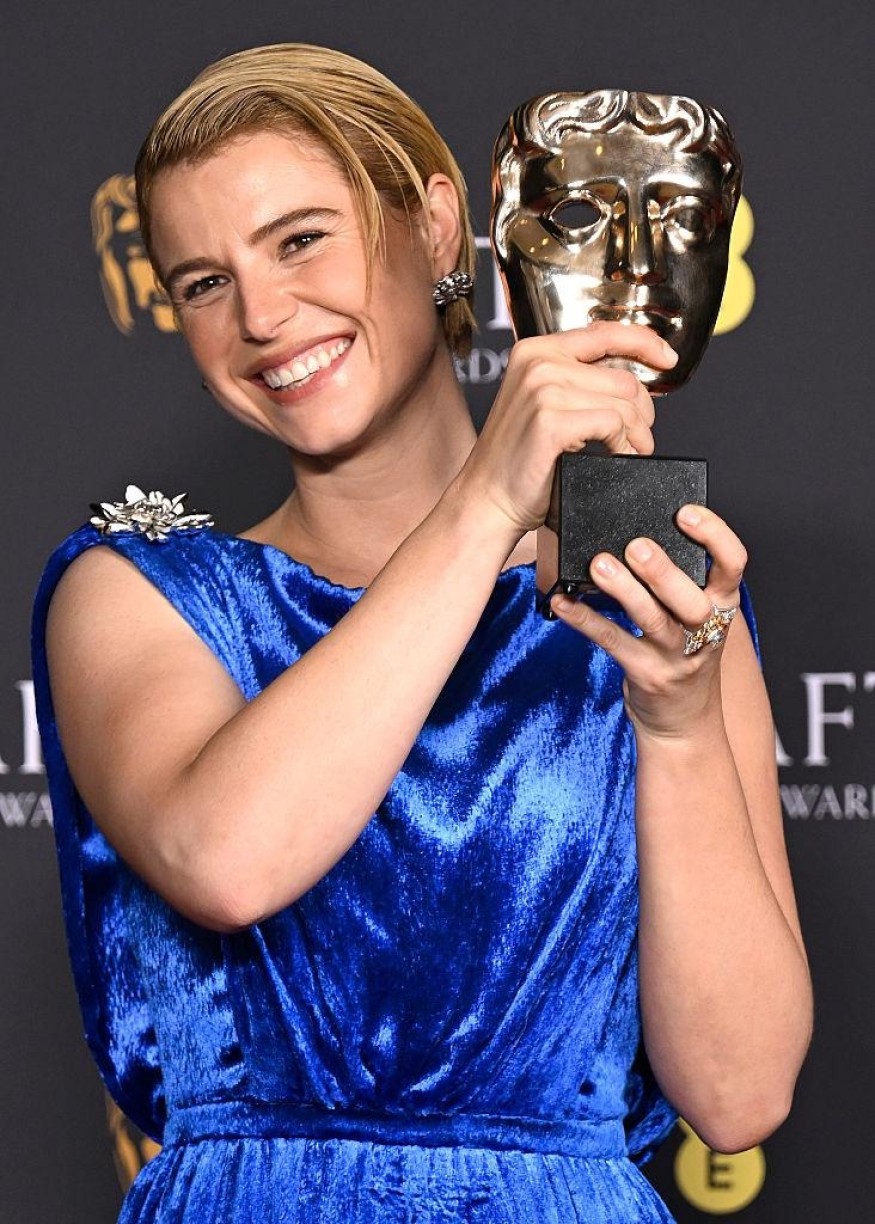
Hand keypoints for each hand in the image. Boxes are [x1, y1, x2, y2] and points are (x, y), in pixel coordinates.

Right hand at [458, 322, 677, 535]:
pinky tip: (615, 456)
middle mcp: (538, 362)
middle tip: (639, 437)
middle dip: (642, 411)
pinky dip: (622, 445)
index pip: (604, 333)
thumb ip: (578, 380)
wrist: (488, 498)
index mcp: (535, 350)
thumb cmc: (519, 460)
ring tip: (629, 450)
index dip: (645, 343)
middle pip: (623, 377)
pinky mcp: (551, 420)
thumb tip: (632, 379)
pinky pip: (613, 424)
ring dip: (636, 432)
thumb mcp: (544, 404)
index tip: (667, 357)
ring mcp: (543, 389)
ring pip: (623, 401)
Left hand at [549, 505, 747, 738]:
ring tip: (599, 565)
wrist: (685, 723)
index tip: (686, 511)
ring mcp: (675, 656)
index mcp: (720, 606)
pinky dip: (585, 620)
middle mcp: (703, 630)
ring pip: (652, 620)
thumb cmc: (686, 657)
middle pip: (690, 599)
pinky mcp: (644, 674)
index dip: (714, 536)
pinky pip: (613, 643)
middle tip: (636, 544)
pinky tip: (562, 602)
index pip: (732, 564)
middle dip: (662, 570)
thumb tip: (640, 532)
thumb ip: (680, 582)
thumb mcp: (698, 618)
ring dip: (623, 590)